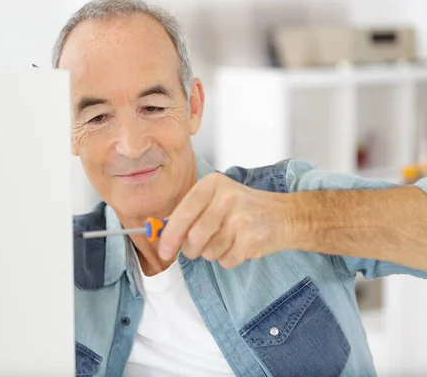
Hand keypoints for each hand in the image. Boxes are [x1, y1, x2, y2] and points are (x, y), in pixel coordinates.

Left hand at [158, 173, 292, 267]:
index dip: (171, 234)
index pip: (184, 211)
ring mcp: (242, 216)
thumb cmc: (243, 210)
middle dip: (192, 249)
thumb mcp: (214, 200)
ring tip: (228, 240)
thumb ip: (188, 214)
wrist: (284, 216)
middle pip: (194, 236)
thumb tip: (159, 236)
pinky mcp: (254, 237)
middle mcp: (227, 196)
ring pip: (209, 251)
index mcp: (212, 184)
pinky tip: (239, 246)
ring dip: (213, 253)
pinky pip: (226, 260)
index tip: (163, 251)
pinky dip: (229, 259)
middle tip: (200, 247)